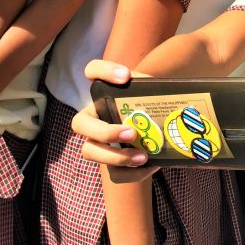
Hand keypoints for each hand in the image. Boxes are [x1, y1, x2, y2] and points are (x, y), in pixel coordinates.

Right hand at [72, 59, 158, 182]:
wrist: (158, 135)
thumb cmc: (152, 109)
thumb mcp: (154, 96)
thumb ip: (156, 89)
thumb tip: (166, 90)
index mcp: (104, 93)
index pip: (92, 70)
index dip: (103, 71)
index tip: (126, 77)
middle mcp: (95, 116)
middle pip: (79, 123)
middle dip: (105, 131)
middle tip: (132, 133)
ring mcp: (98, 141)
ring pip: (90, 151)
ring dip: (116, 157)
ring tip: (142, 157)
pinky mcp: (110, 163)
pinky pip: (114, 174)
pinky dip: (133, 173)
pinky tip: (152, 166)